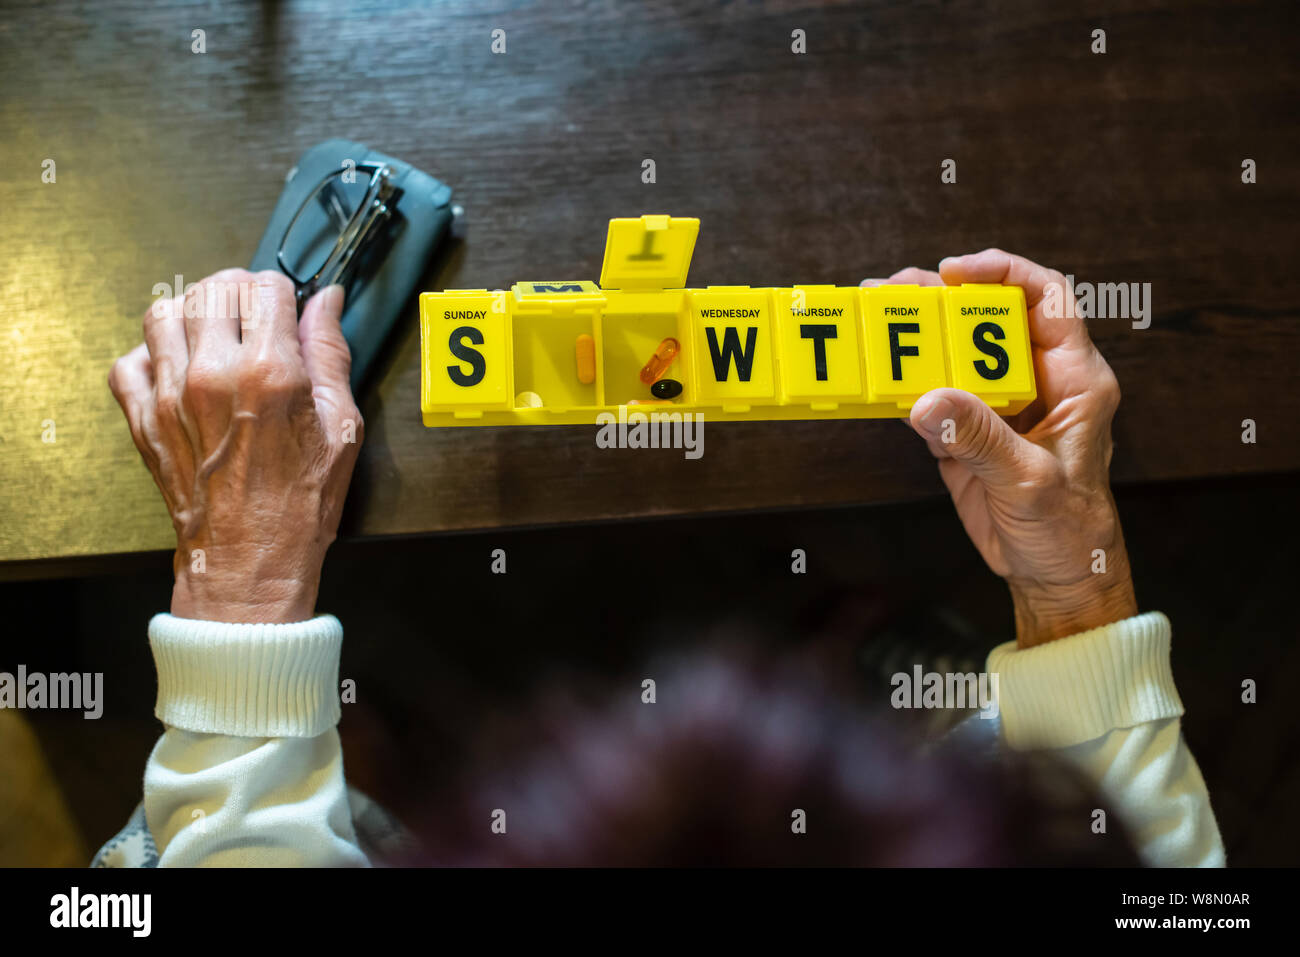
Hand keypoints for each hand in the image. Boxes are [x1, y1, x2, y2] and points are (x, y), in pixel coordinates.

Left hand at [109, 270, 362, 623]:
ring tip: (214, 334)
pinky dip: (151, 355)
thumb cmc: (301, 502)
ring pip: (164, 312)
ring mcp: (170, 395)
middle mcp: (214, 374)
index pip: (267, 289)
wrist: (251, 559)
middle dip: (239, 293)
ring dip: (192, 313)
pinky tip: (180, 368)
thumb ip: (331, 354)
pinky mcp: (143, 419)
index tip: (290, 311)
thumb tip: (326, 303)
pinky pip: (129, 360)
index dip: (284, 295)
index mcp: (270, 372)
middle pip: (214, 290)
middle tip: (255, 317)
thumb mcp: (342, 426)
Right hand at [865, 254, 1136, 647]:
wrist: (1054, 576)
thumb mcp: (1030, 483)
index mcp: (1074, 380)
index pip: (1046, 299)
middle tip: (892, 291)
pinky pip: (932, 394)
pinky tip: (875, 373)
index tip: (955, 271)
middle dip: (940, 298)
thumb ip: (981, 439)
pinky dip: (902, 382)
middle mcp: (1036, 381)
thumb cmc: (1069, 529)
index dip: (1003, 273)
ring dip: (914, 334)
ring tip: (873, 317)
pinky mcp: (967, 432)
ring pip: (955, 351)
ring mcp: (998, 405)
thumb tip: (928, 400)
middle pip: (987, 317)